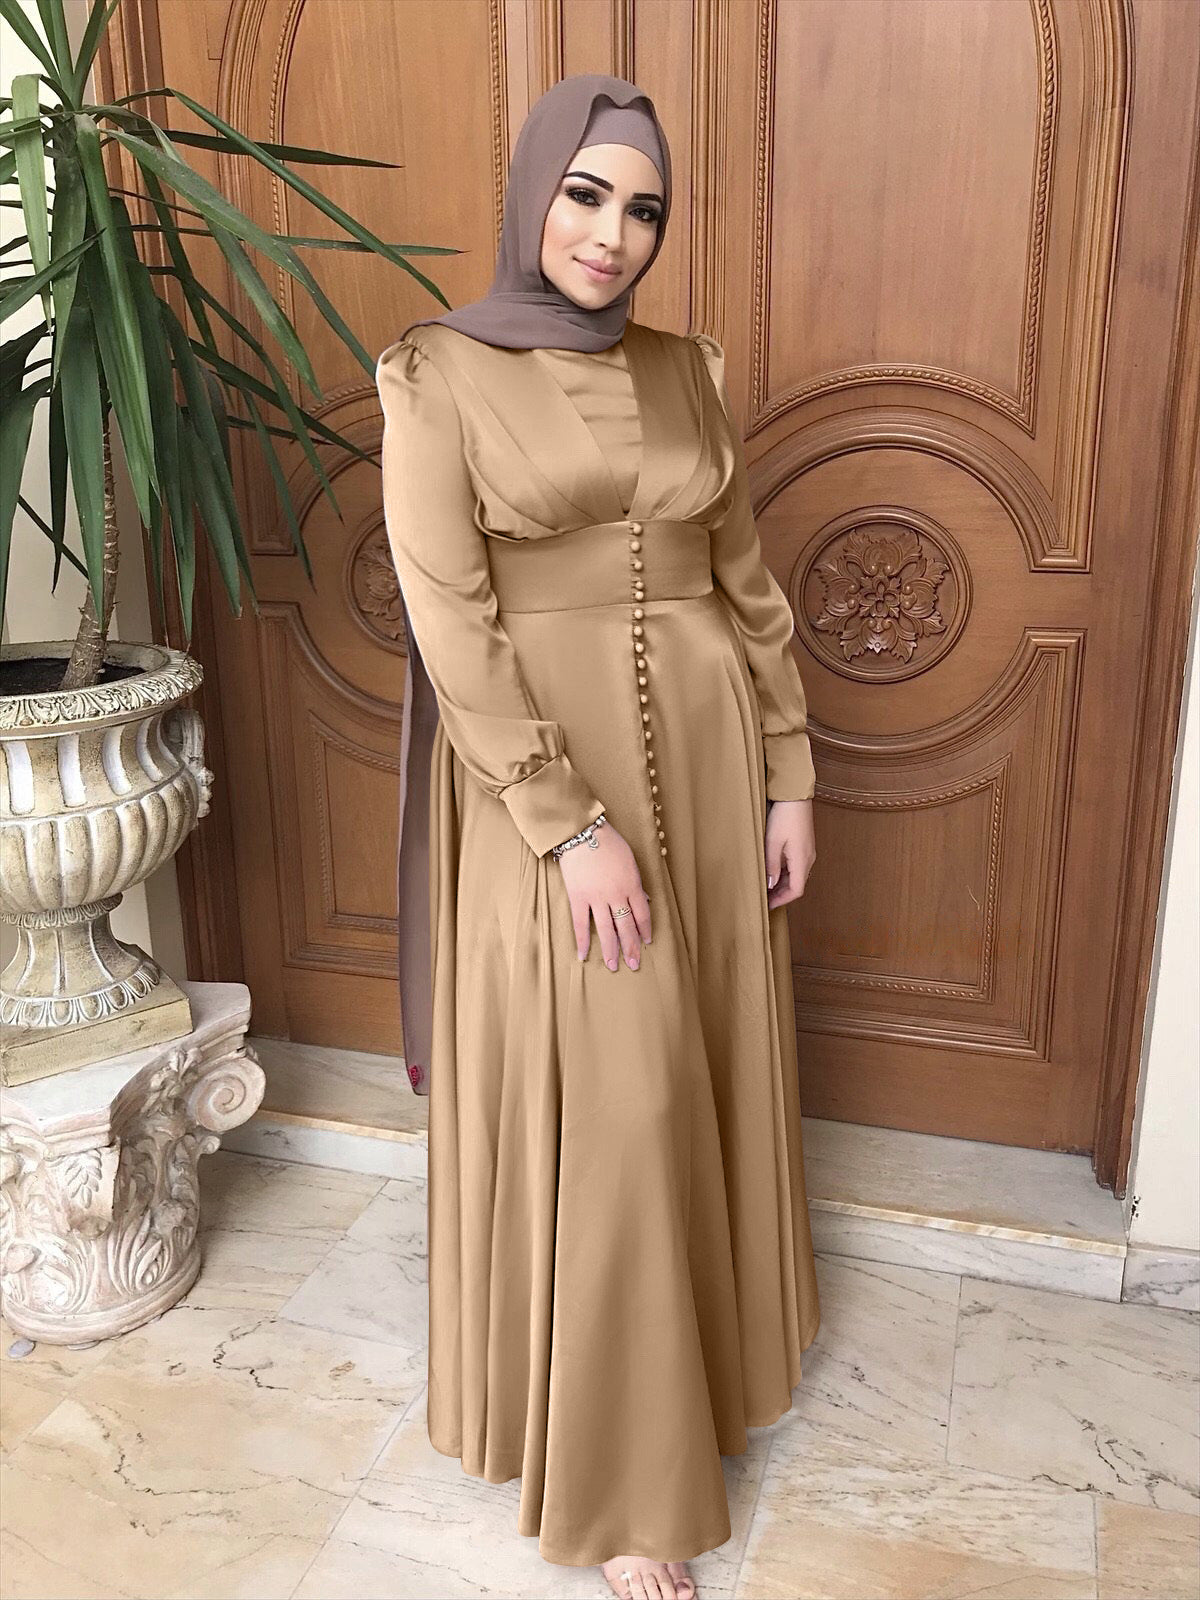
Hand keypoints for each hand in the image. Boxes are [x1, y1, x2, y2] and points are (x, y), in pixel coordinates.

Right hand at [556, 820, 650, 969]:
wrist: (581, 833)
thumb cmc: (608, 843)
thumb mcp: (630, 860)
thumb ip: (636, 882)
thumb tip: (644, 899)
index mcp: (631, 885)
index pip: (642, 914)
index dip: (645, 930)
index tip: (646, 942)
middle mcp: (616, 896)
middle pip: (627, 927)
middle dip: (631, 947)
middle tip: (634, 964)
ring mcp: (596, 898)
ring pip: (606, 930)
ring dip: (611, 950)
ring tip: (614, 966)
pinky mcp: (578, 898)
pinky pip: (581, 924)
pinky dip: (582, 941)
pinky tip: (584, 955)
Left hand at [764, 798, 815, 909]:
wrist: (795, 796)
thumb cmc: (784, 816)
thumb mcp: (772, 842)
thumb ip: (771, 865)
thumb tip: (771, 885)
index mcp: (802, 860)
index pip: (796, 890)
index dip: (782, 900)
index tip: (769, 905)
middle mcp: (808, 858)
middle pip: (797, 884)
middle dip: (781, 893)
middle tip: (765, 898)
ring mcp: (808, 851)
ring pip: (796, 875)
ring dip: (783, 883)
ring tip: (766, 887)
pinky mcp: (804, 845)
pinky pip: (796, 865)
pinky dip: (785, 873)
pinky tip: (773, 871)